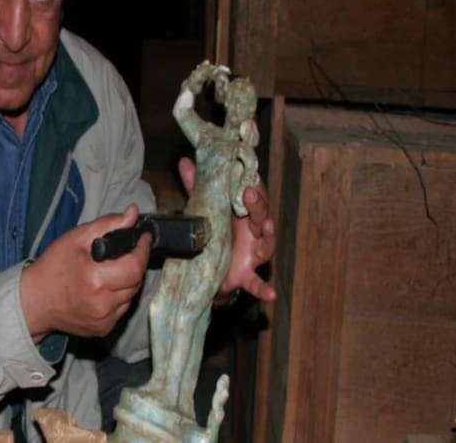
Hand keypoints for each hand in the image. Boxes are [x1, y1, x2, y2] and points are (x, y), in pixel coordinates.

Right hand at [21, 205, 151, 340]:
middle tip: (127, 253)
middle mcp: (103, 304)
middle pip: (136, 281)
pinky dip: (118, 298)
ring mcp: (104, 320)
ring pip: (131, 296)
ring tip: (113, 271)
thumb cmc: (52, 268)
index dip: (143, 250)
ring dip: (128, 282)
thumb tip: (132, 214)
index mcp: (96, 280)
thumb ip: (107, 225)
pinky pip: (121, 310)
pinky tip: (104, 290)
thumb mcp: (75, 238)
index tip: (143, 238)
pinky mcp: (103, 329)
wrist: (34, 301)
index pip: (136, 266)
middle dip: (135, 264)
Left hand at [178, 157, 276, 302]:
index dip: (253, 183)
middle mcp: (254, 231)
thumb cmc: (215, 233)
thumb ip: (196, 187)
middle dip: (258, 204)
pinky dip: (264, 288)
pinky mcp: (246, 275)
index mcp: (244, 213)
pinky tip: (270, 294)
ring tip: (268, 225)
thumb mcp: (205, 209)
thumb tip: (185, 162)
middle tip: (249, 193)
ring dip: (269, 235)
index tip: (247, 172)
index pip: (254, 194)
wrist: (211, 270)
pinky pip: (257, 283)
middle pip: (262, 215)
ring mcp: (253, 254)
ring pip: (266, 244)